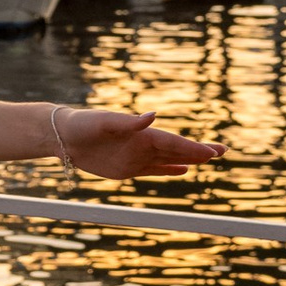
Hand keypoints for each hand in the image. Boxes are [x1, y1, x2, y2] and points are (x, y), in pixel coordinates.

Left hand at [52, 106, 223, 181]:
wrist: (62, 137)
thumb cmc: (82, 125)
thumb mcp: (104, 122)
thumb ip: (129, 121)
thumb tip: (153, 115)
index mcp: (140, 133)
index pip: (173, 142)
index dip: (194, 147)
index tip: (213, 151)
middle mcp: (142, 144)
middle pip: (177, 149)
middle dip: (200, 151)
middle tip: (222, 152)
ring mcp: (136, 156)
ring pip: (169, 160)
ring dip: (189, 159)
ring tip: (209, 159)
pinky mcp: (127, 168)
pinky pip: (154, 170)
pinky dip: (169, 170)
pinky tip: (184, 170)